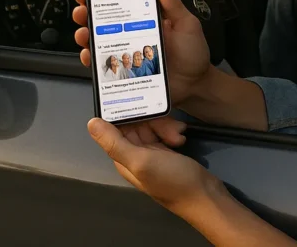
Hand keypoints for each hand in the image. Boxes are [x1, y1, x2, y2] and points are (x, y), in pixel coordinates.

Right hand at [73, 0, 210, 103]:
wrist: (196, 85)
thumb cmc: (193, 53)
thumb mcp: (187, 25)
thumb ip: (173, 5)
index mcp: (143, 18)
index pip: (118, 1)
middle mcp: (130, 33)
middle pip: (101, 19)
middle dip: (85, 11)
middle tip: (81, 8)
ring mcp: (125, 52)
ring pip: (97, 41)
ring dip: (84, 34)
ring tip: (83, 32)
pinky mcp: (124, 71)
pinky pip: (102, 65)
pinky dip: (92, 60)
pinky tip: (89, 55)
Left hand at [89, 117, 296, 246]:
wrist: (205, 196)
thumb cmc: (172, 181)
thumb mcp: (141, 161)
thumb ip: (114, 143)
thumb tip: (91, 123)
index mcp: (122, 157)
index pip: (113, 127)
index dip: (123, 113)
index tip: (137, 100)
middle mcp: (133, 154)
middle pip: (134, 124)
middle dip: (151, 120)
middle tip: (169, 126)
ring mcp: (150, 153)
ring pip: (151, 126)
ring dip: (165, 127)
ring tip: (178, 136)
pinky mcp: (166, 151)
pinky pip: (163, 132)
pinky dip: (172, 132)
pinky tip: (181, 137)